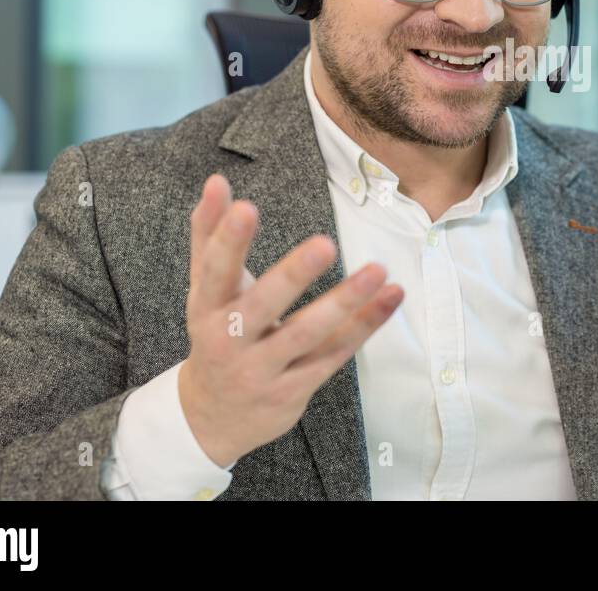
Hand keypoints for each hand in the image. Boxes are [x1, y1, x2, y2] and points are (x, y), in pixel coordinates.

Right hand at [177, 174, 402, 467]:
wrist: (212, 417)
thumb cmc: (216, 333)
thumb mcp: (206, 288)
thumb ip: (210, 234)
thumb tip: (216, 181)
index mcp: (205, 308)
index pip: (214, 271)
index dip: (228, 241)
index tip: (247, 207)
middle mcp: (229, 341)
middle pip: (261, 307)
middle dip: (292, 276)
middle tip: (325, 243)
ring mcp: (262, 369)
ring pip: (305, 334)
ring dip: (344, 302)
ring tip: (378, 270)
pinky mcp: (294, 389)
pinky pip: (333, 354)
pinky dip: (365, 325)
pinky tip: (391, 296)